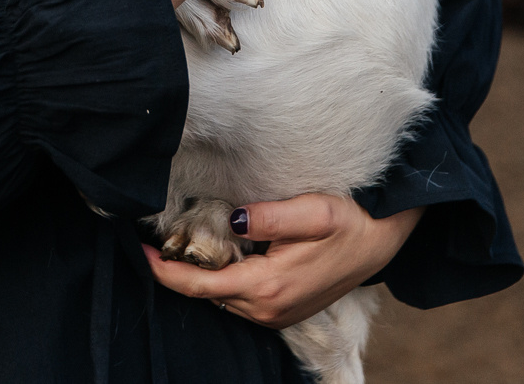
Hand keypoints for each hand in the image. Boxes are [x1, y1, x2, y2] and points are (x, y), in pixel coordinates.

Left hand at [144, 195, 423, 329]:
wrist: (381, 242)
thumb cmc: (349, 221)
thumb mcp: (313, 210)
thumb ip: (270, 215)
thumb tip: (233, 221)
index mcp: (268, 285)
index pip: (201, 285)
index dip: (166, 272)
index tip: (142, 253)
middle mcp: (269, 308)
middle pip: (208, 294)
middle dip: (180, 271)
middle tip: (157, 241)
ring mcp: (277, 315)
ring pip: (223, 299)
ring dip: (204, 277)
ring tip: (186, 244)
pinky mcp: (284, 312)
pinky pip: (241, 301)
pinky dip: (225, 282)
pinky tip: (224, 256)